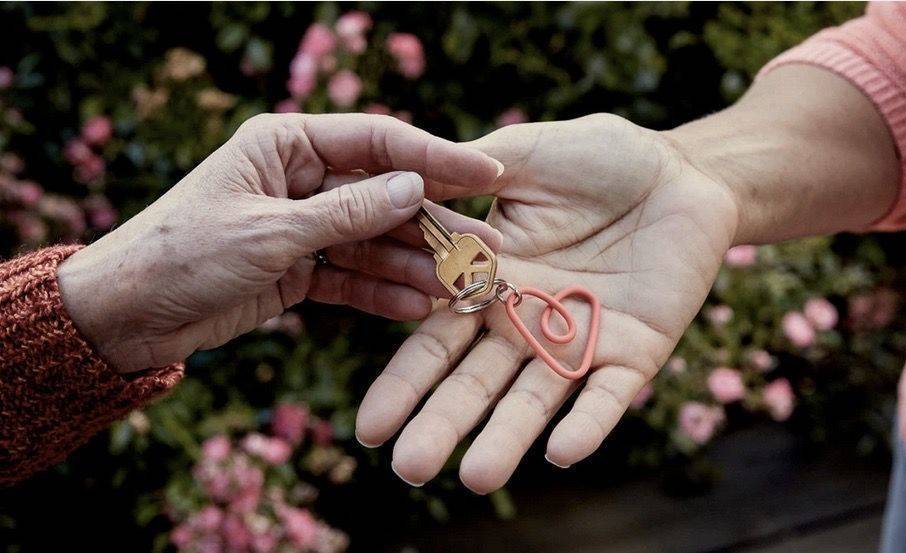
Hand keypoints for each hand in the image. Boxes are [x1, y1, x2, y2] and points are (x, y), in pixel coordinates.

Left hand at [57, 113, 502, 372]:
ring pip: (374, 242)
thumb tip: (415, 187)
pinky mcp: (297, 271)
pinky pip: (351, 278)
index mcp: (285, 144)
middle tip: (488, 248)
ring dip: (416, 266)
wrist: (124, 317)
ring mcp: (301, 227)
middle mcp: (299, 180)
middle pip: (384, 196)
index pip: (377, 141)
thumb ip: (347, 214)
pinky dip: (382, 294)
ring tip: (464, 287)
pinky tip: (419, 307)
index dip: (435, 156)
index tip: (487, 173)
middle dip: (434, 225)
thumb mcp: (271, 232)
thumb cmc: (184, 255)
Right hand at [353, 114, 739, 491]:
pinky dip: (588, 423)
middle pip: (478, 384)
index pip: (437, 344)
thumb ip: (466, 176)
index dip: (404, 385)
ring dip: (508, 438)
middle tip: (410, 468)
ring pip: (537, 400)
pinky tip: (562, 453)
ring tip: (478, 478)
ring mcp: (580, 343)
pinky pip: (608, 393)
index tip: (370, 427)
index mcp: (491, 285)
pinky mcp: (636, 351)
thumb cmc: (599, 158)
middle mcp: (528, 325)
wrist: (682, 172)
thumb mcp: (522, 155)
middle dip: (443, 425)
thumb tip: (401, 190)